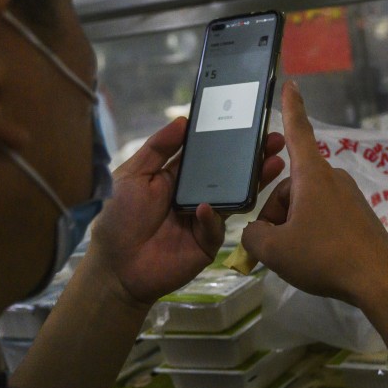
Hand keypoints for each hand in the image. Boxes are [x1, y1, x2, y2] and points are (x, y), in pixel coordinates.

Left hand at [87, 118, 285, 306]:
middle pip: (229, 172)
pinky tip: (206, 209)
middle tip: (273, 140)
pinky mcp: (208, 241)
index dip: (227, 137)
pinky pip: (217, 225)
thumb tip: (183, 120)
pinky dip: (212, 217)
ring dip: (253, 180)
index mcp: (179, 175)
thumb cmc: (118, 218)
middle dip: (252, 155)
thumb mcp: (132, 175)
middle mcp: (198, 193)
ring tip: (273, 163)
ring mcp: (206, 217)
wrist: (115, 268)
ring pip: (234, 195)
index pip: (209, 152)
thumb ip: (158, 148)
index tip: (249, 121)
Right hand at [241, 82, 387, 307]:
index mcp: (312, 175)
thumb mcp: (274, 249)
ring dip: (292, 225)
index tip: (293, 84)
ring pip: (306, 203)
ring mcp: (349, 196)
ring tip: (294, 257)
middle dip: (275, 212)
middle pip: (290, 186)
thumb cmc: (324, 256)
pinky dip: (311, 233)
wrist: (378, 279)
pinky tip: (315, 259)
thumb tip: (255, 232)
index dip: (291, 108)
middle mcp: (333, 178)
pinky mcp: (359, 215)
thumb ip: (252, 235)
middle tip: (272, 247)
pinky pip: (324, 216)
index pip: (298, 132)